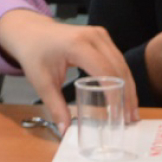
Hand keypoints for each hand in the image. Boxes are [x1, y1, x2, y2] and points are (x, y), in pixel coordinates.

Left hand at [0, 9, 135, 132]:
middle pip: (119, 68)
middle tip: (130, 118)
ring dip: (129, 88)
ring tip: (131, 111)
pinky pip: (118, 60)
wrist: (30, 31)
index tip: (117, 115)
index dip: (114, 94)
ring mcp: (100, 35)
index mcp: (77, 45)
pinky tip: (125, 95)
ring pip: (123, 64)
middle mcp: (93, 36)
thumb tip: (65, 130)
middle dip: (127, 95)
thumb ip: (56, 107)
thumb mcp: (42, 82)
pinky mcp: (102, 37)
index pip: (105, 71)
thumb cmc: (34, 53)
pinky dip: (123, 78)